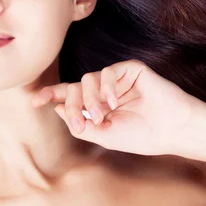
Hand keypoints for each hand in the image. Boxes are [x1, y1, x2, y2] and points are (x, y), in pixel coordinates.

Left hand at [31, 59, 200, 155]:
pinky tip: (114, 103)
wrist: (171, 129)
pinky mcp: (130, 69)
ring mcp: (118, 78)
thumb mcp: (104, 135)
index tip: (34, 101)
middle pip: (76, 87)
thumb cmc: (142, 135)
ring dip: (90, 99)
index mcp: (98, 105)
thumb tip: (58, 108)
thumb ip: (80, 123)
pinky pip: (108, 72)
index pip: (70, 95)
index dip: (51, 94)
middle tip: (80, 121)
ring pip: (89, 78)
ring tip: (102, 115)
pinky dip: (107, 88)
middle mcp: (105, 89)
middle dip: (72, 105)